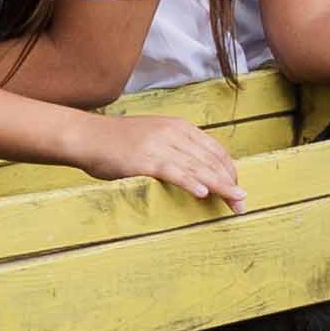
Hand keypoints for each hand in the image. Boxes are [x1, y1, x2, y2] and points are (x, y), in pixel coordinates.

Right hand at [83, 113, 244, 206]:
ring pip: (197, 167)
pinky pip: (172, 172)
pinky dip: (189, 182)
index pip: (215, 149)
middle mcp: (173, 133)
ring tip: (235, 200)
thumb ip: (176, 147)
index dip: (230, 170)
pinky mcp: (144, 160)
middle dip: (229, 183)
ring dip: (219, 186)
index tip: (238, 188)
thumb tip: (198, 169)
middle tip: (242, 203)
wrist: (87, 136)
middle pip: (211, 160)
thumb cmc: (118, 141)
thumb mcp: (153, 135)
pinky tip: (202, 193)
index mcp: (179, 126)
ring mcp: (159, 145)